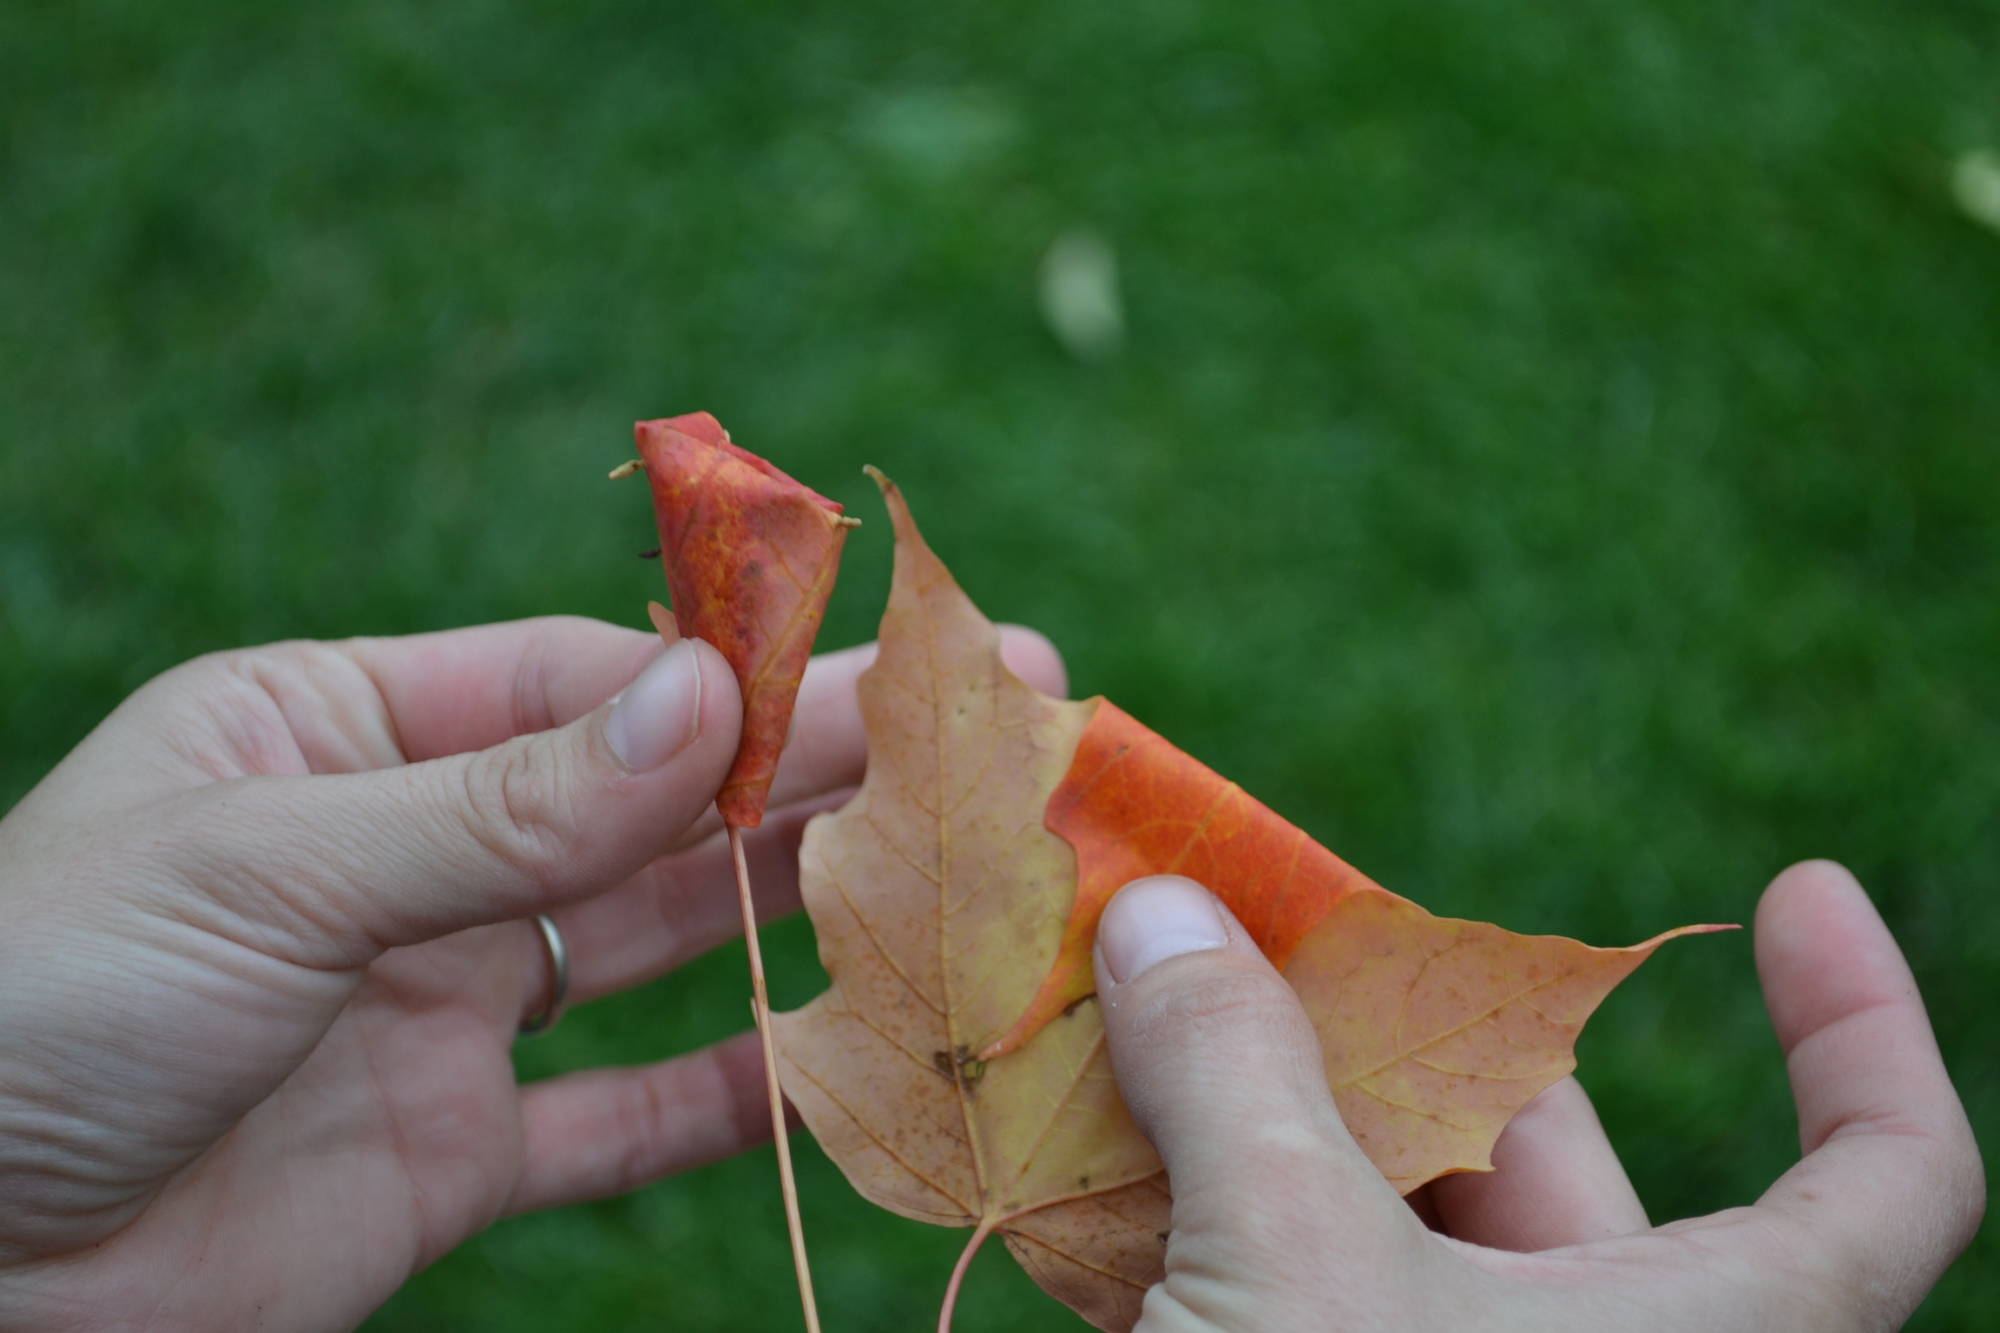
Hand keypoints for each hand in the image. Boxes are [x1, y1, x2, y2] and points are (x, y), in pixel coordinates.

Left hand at [0, 615, 1062, 1331]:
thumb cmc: (42, 1003)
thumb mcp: (271, 867)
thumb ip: (503, 804)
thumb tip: (711, 703)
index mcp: (345, 730)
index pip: (584, 677)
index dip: (738, 674)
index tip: (887, 662)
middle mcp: (413, 855)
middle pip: (650, 800)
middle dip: (811, 768)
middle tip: (984, 724)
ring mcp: (440, 1007)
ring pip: (655, 945)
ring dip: (794, 913)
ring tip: (945, 877)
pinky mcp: (453, 1157)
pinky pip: (621, 1119)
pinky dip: (730, 1099)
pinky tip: (839, 1069)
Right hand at [1093, 864, 1983, 1331]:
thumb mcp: (1296, 1279)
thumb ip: (1236, 1074)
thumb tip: (1168, 913)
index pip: (1884, 1174)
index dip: (1858, 1021)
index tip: (1789, 891)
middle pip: (1544, 1140)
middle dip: (1402, 1018)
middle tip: (1267, 911)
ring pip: (1388, 1206)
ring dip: (1266, 1097)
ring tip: (1149, 985)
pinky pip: (1287, 1276)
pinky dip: (1206, 1196)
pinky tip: (1090, 1122)